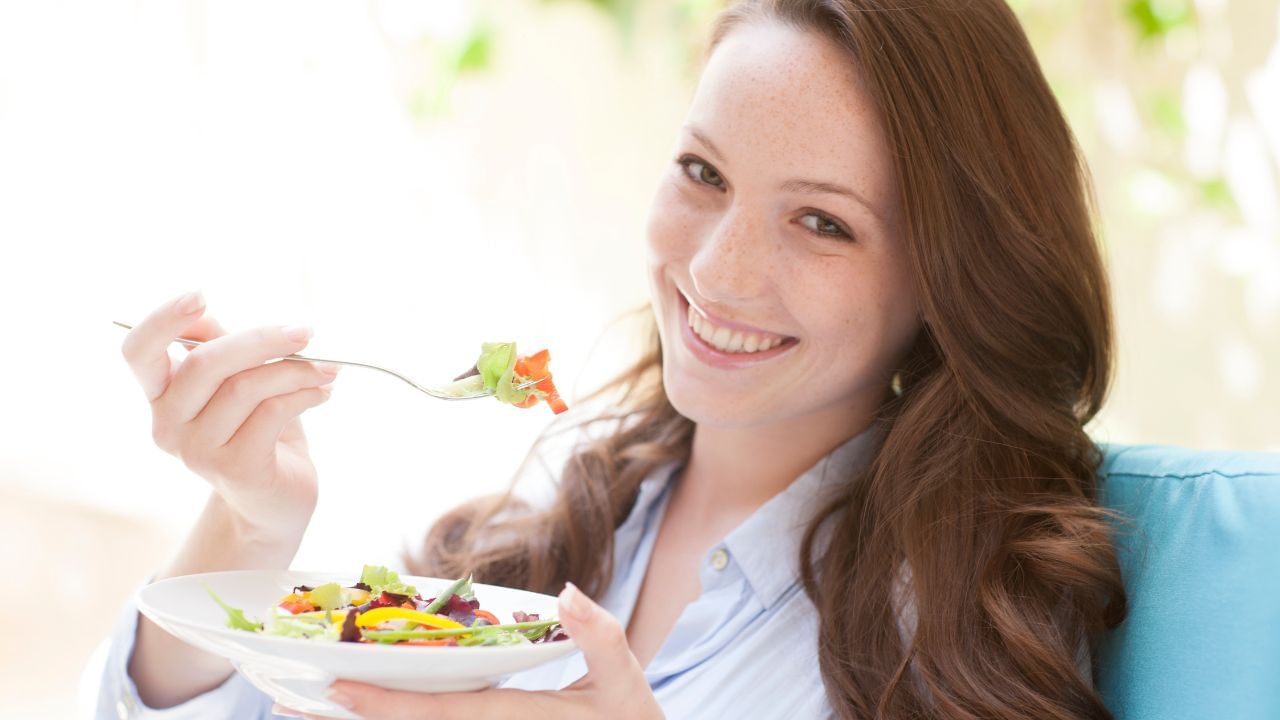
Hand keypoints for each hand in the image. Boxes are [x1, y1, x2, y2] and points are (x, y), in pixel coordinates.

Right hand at [121, 291, 336, 535]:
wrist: (276, 500)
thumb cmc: (260, 431)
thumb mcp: (240, 382)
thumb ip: (223, 349)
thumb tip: (206, 315)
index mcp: (162, 395)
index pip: (138, 352)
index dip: (161, 320)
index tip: (200, 295)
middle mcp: (167, 424)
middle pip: (204, 363)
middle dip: (261, 340)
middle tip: (306, 332)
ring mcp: (196, 451)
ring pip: (245, 387)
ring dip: (295, 370)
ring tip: (327, 369)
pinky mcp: (233, 468)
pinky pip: (272, 412)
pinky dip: (304, 394)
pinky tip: (323, 392)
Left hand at [278, 583, 663, 719]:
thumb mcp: (624, 685)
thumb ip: (601, 637)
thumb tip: (568, 591)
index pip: (439, 714)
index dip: (386, 705)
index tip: (336, 690)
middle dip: (351, 718)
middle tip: (289, 700)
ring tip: (307, 705)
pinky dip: (395, 717)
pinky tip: (363, 709)